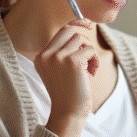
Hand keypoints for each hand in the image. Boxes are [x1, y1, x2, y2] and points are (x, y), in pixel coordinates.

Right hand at [34, 19, 98, 136]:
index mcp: (41, 57)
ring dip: (89, 53)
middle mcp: (47, 55)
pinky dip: (94, 61)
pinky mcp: (72, 62)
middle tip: (89, 52)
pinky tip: (91, 74)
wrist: (68, 113)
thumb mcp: (60, 71)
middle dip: (84, 38)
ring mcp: (58, 58)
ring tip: (89, 69)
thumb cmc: (68, 93)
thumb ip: (65, 52)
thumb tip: (81, 27)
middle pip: (70, 31)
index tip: (86, 23)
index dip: (76, 25)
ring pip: (81, 40)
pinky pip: (90, 50)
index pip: (61, 32)